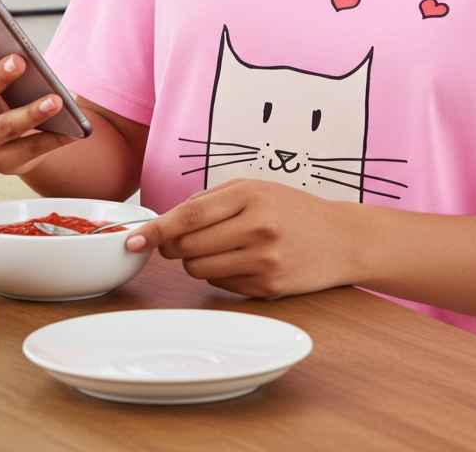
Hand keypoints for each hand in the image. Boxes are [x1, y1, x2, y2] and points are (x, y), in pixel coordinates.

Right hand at [0, 32, 75, 174]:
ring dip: (32, 112)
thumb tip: (26, 56)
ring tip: (56, 101)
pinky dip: (54, 139)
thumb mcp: (5, 84)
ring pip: (6, 126)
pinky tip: (73, 131)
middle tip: (19, 61)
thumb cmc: (11, 101)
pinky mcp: (1, 162)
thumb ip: (7, 68)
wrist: (17, 146)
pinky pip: (31, 148)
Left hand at [125, 179, 358, 297]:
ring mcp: (264, 258)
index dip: (156, 229)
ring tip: (219, 249)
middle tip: (177, 243)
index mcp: (250, 194)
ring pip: (199, 269)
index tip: (133, 240)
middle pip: (188, 246)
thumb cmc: (293, 209)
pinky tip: (242, 262)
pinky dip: (220, 275)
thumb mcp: (256, 189)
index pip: (189, 214)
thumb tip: (167, 221)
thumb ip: (212, 200)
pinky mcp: (269, 285)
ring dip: (195, 262)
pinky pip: (222, 285)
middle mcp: (257, 226)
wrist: (343, 238)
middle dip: (172, 247)